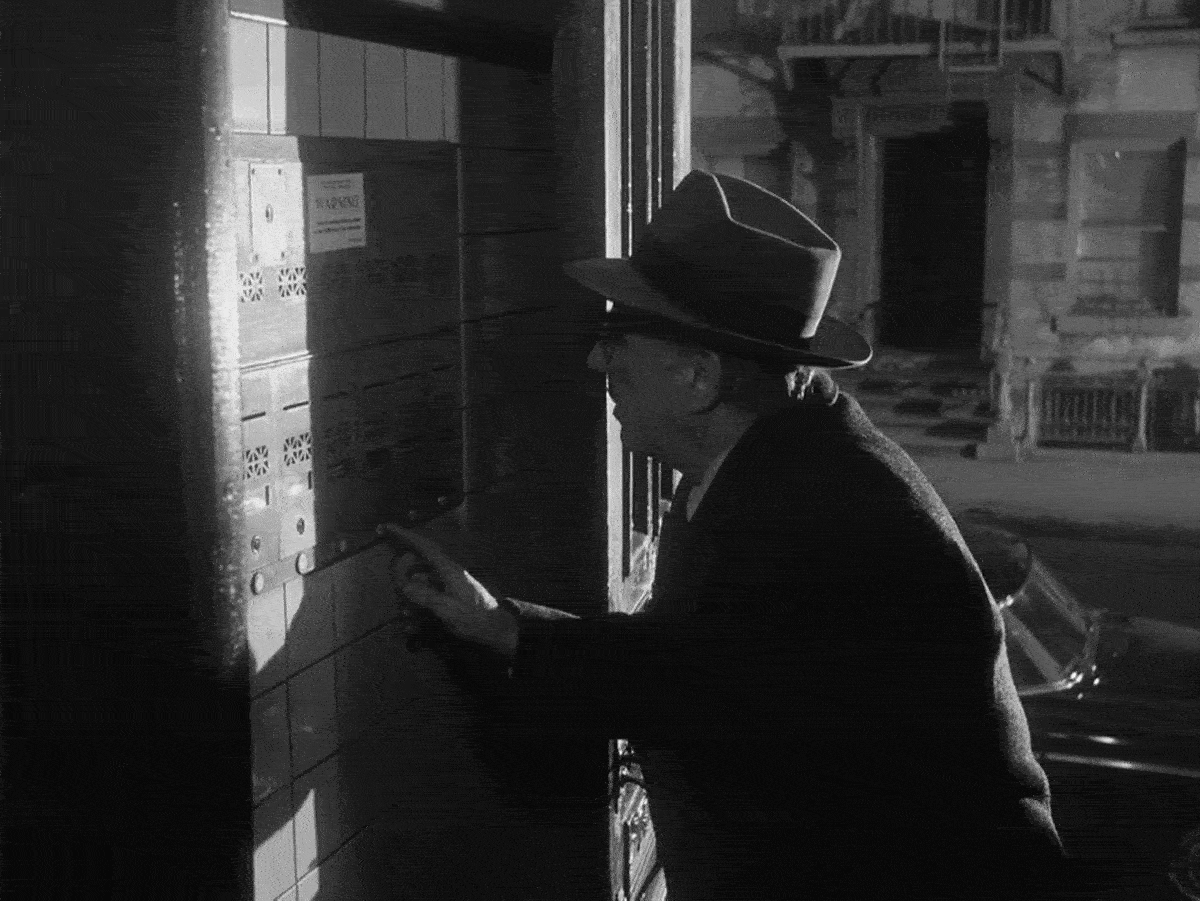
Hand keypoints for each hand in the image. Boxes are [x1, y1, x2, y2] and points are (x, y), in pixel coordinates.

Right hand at [376, 523, 518, 658]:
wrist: (497, 628)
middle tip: (393, 580)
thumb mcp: (448, 608)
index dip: (406, 535)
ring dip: (411, 588)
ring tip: (404, 607)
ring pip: (423, 578)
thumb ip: (426, 596)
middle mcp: (449, 572)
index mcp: (449, 569)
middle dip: (404, 567)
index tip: (388, 527)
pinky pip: (430, 591)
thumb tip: (404, 586)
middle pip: (420, 560)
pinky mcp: (451, 594)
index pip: (425, 546)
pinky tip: (413, 619)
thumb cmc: (475, 617)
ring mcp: (450, 582)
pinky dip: (420, 599)